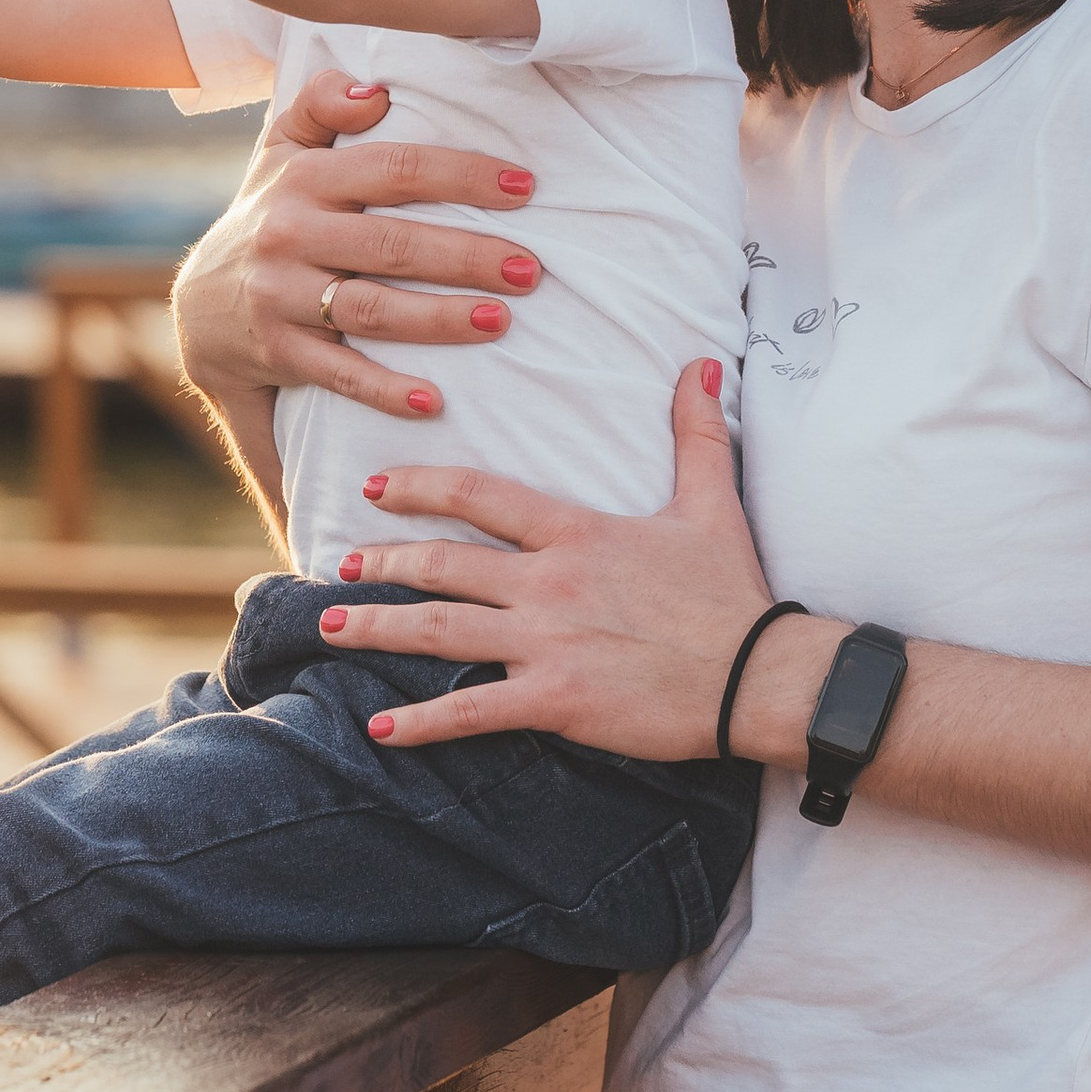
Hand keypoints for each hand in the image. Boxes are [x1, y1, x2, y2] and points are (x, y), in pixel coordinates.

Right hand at [171, 69, 546, 430]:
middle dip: (466, 256)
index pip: (394, 168)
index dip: (461, 175)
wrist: (197, 306)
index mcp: (304, 179)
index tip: (524, 187)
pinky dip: (383, 390)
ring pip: (371, 309)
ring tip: (500, 320)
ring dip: (439, 319)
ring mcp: (281, 297)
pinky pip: (337, 373)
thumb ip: (321, 103)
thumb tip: (374, 90)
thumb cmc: (269, 214)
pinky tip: (431, 401)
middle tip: (529, 269)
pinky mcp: (279, 352)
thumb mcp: (281, 150)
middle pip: (392, 244)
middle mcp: (290, 235)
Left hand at [310, 362, 829, 762]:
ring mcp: (545, 644)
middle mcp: (548, 584)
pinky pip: (472, 712)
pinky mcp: (555, 702)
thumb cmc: (733, 592)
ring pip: (441, 631)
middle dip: (386, 562)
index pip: (480, 496)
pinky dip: (421, 721)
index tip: (380, 487)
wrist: (758, 674)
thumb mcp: (712, 503)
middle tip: (343, 563)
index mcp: (576, 532)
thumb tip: (701, 363)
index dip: (422, 487)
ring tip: (332, 627)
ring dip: (379, 628)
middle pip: (445, 564)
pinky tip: (380, 728)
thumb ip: (697, 432)